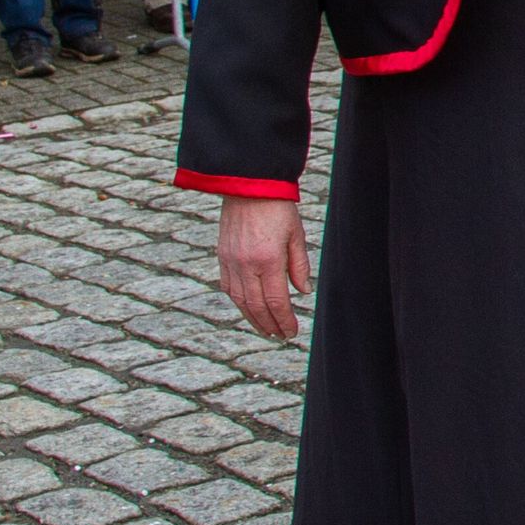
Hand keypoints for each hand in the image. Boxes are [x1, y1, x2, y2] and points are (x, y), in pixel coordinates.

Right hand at [217, 195, 312, 339]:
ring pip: (240, 301)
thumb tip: (302, 292)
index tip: (292, 332)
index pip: (276, 301)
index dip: (284, 320)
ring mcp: (231, 262)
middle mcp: (246, 265)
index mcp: (268, 260)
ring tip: (266, 330)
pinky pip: (228, 288)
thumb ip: (299, 266)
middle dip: (270, 325)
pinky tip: (248, 310)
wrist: (248, 187)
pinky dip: (238, 303)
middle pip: (257, 306)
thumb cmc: (277, 209)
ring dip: (253, 319)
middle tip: (281, 337)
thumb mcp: (296, 236)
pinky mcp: (222, 257)